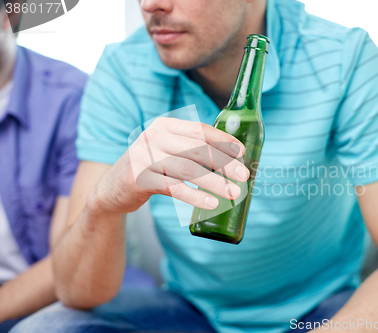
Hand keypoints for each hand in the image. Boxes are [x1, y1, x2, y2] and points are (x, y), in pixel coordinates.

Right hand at [88, 117, 248, 215]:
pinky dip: (195, 195)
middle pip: (197, 149)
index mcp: (165, 126)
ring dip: (215, 182)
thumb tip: (231, 162)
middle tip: (244, 176)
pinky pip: (173, 187)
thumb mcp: (166, 152)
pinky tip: (211, 204)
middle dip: (224, 163)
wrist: (111, 190)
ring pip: (188, 169)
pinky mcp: (139, 178)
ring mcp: (145, 156)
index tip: (242, 152)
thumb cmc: (148, 170)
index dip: (223, 140)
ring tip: (233, 193)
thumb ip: (190, 151)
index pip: (200, 130)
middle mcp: (154, 136)